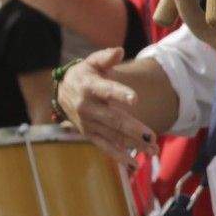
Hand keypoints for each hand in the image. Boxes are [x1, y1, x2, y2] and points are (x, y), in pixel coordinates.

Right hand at [56, 46, 156, 162]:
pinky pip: (105, 147)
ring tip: (153, 150)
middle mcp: (88, 107)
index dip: (120, 94)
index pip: (106, 90)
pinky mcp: (89, 134)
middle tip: (152, 137)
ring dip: (133, 144)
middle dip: (133, 129)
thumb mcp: (92, 62)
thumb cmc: (85, 74)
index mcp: (89, 87)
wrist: (62, 91)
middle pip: (113, 119)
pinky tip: (135, 165)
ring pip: (113, 136)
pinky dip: (119, 156)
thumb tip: (119, 51)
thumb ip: (106, 57)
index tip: (135, 99)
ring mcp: (88, 123)